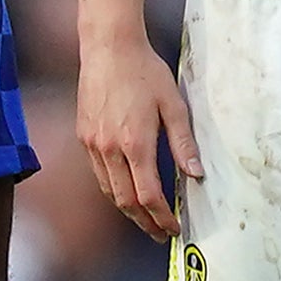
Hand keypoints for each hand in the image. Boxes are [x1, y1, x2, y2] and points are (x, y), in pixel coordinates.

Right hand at [71, 39, 197, 239]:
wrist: (108, 47)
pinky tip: (126, 191)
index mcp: (135, 143)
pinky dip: (113, 190)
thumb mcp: (173, 105)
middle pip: (126, 201)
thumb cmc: (145, 71)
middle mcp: (110, 149)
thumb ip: (184, 143)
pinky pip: (98, 174)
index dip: (161, 217)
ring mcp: (93, 144)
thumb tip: (196, 174)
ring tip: (145, 219)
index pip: (148, 195)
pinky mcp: (84, 136)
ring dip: (127, 210)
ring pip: (109, 191)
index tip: (173, 228)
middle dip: (144, 223)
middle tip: (160, 234)